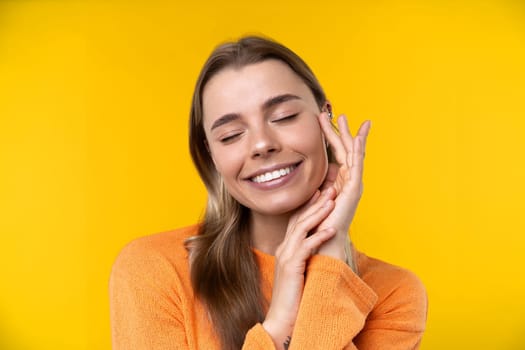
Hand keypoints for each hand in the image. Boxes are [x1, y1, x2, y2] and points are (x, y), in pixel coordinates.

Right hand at [263, 190, 336, 348]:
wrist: (282, 318)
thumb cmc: (293, 296)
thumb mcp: (299, 270)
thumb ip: (305, 256)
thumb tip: (318, 246)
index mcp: (285, 248)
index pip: (296, 220)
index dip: (308, 205)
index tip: (321, 192)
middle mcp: (284, 248)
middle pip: (299, 219)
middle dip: (315, 203)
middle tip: (330, 189)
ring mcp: (286, 257)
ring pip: (302, 228)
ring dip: (317, 214)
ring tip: (331, 202)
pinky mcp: (291, 267)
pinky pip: (307, 247)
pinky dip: (319, 236)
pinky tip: (331, 229)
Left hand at [316, 113, 370, 266]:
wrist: (322, 241)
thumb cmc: (316, 223)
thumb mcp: (314, 196)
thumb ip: (316, 183)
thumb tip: (311, 171)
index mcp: (339, 182)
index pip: (336, 154)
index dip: (331, 137)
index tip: (325, 121)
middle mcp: (348, 181)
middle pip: (346, 150)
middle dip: (342, 131)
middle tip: (338, 113)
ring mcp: (353, 184)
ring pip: (353, 154)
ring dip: (350, 135)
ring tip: (346, 118)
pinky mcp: (354, 189)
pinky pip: (357, 165)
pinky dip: (358, 150)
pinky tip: (357, 137)